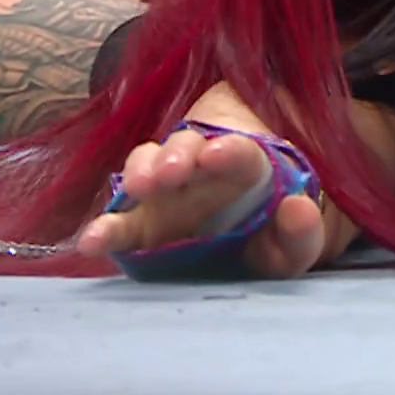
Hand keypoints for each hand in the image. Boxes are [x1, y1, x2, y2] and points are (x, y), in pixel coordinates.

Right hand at [73, 83, 350, 278]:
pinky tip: (92, 240)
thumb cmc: (274, 235)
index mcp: (242, 165)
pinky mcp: (140, 224)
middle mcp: (197, 170)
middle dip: (173, 158)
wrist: (251, 245)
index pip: (235, 150)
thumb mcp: (296, 241)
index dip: (225, 152)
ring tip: (141, 188)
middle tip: (170, 173)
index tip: (215, 155)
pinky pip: (120, 220)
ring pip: (148, 168)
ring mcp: (164, 193)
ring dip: (142, 175)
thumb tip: (298, 209)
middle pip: (181, 150)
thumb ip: (302, 232)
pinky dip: (106, 228)